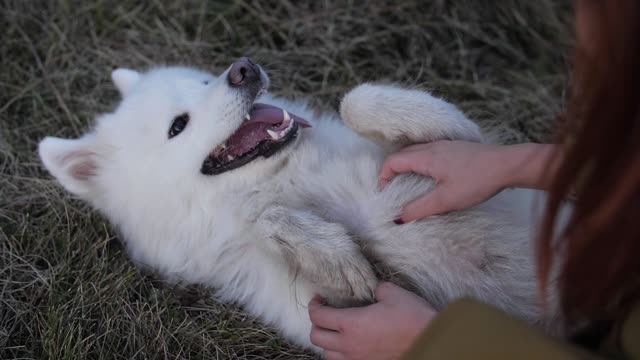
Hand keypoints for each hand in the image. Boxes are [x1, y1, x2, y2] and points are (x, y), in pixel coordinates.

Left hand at [308, 282, 435, 359]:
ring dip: (327, 343)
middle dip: (316, 324)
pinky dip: (340, 355)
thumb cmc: (412, 316)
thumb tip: (373, 291)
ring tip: (335, 333)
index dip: (314, 306)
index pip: (318, 317)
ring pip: (327, 356)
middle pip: (316, 338)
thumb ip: (375, 288)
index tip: (319, 299)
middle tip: (325, 314)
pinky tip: (349, 346)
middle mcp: (349, 345)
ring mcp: (358, 359)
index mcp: (351, 324)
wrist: (430, 341)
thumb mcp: (392, 292)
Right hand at [379, 141, 512, 222]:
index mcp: (426, 157)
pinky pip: (429, 152)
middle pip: (402, 154)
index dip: (384, 176)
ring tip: (408, 185)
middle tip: (392, 190)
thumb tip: (398, 219)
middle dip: (392, 171)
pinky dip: (420, 163)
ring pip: (416, 152)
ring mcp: (445, 146)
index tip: (384, 193)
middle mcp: (432, 147)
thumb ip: (419, 209)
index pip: (393, 161)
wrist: (507, 165)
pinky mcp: (455, 149)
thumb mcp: (446, 200)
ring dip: (406, 166)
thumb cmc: (477, 181)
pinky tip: (430, 177)